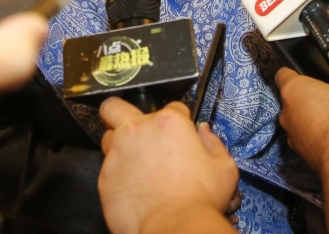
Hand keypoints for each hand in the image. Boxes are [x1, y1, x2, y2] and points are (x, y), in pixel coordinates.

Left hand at [98, 99, 238, 233]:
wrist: (175, 228)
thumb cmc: (201, 199)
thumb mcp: (223, 167)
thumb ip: (213, 142)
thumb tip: (204, 132)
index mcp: (167, 122)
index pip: (172, 107)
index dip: (180, 120)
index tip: (181, 134)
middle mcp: (137, 131)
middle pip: (114, 107)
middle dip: (121, 112)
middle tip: (135, 129)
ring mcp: (117, 154)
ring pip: (108, 138)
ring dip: (119, 146)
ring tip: (135, 163)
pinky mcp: (104, 178)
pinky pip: (107, 169)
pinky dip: (118, 175)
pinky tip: (132, 188)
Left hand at [276, 43, 328, 174]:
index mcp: (294, 91)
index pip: (283, 73)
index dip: (294, 69)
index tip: (306, 69)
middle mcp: (287, 113)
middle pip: (293, 97)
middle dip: (310, 94)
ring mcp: (293, 136)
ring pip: (300, 119)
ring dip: (314, 116)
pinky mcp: (303, 155)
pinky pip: (308, 138)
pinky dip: (319, 135)